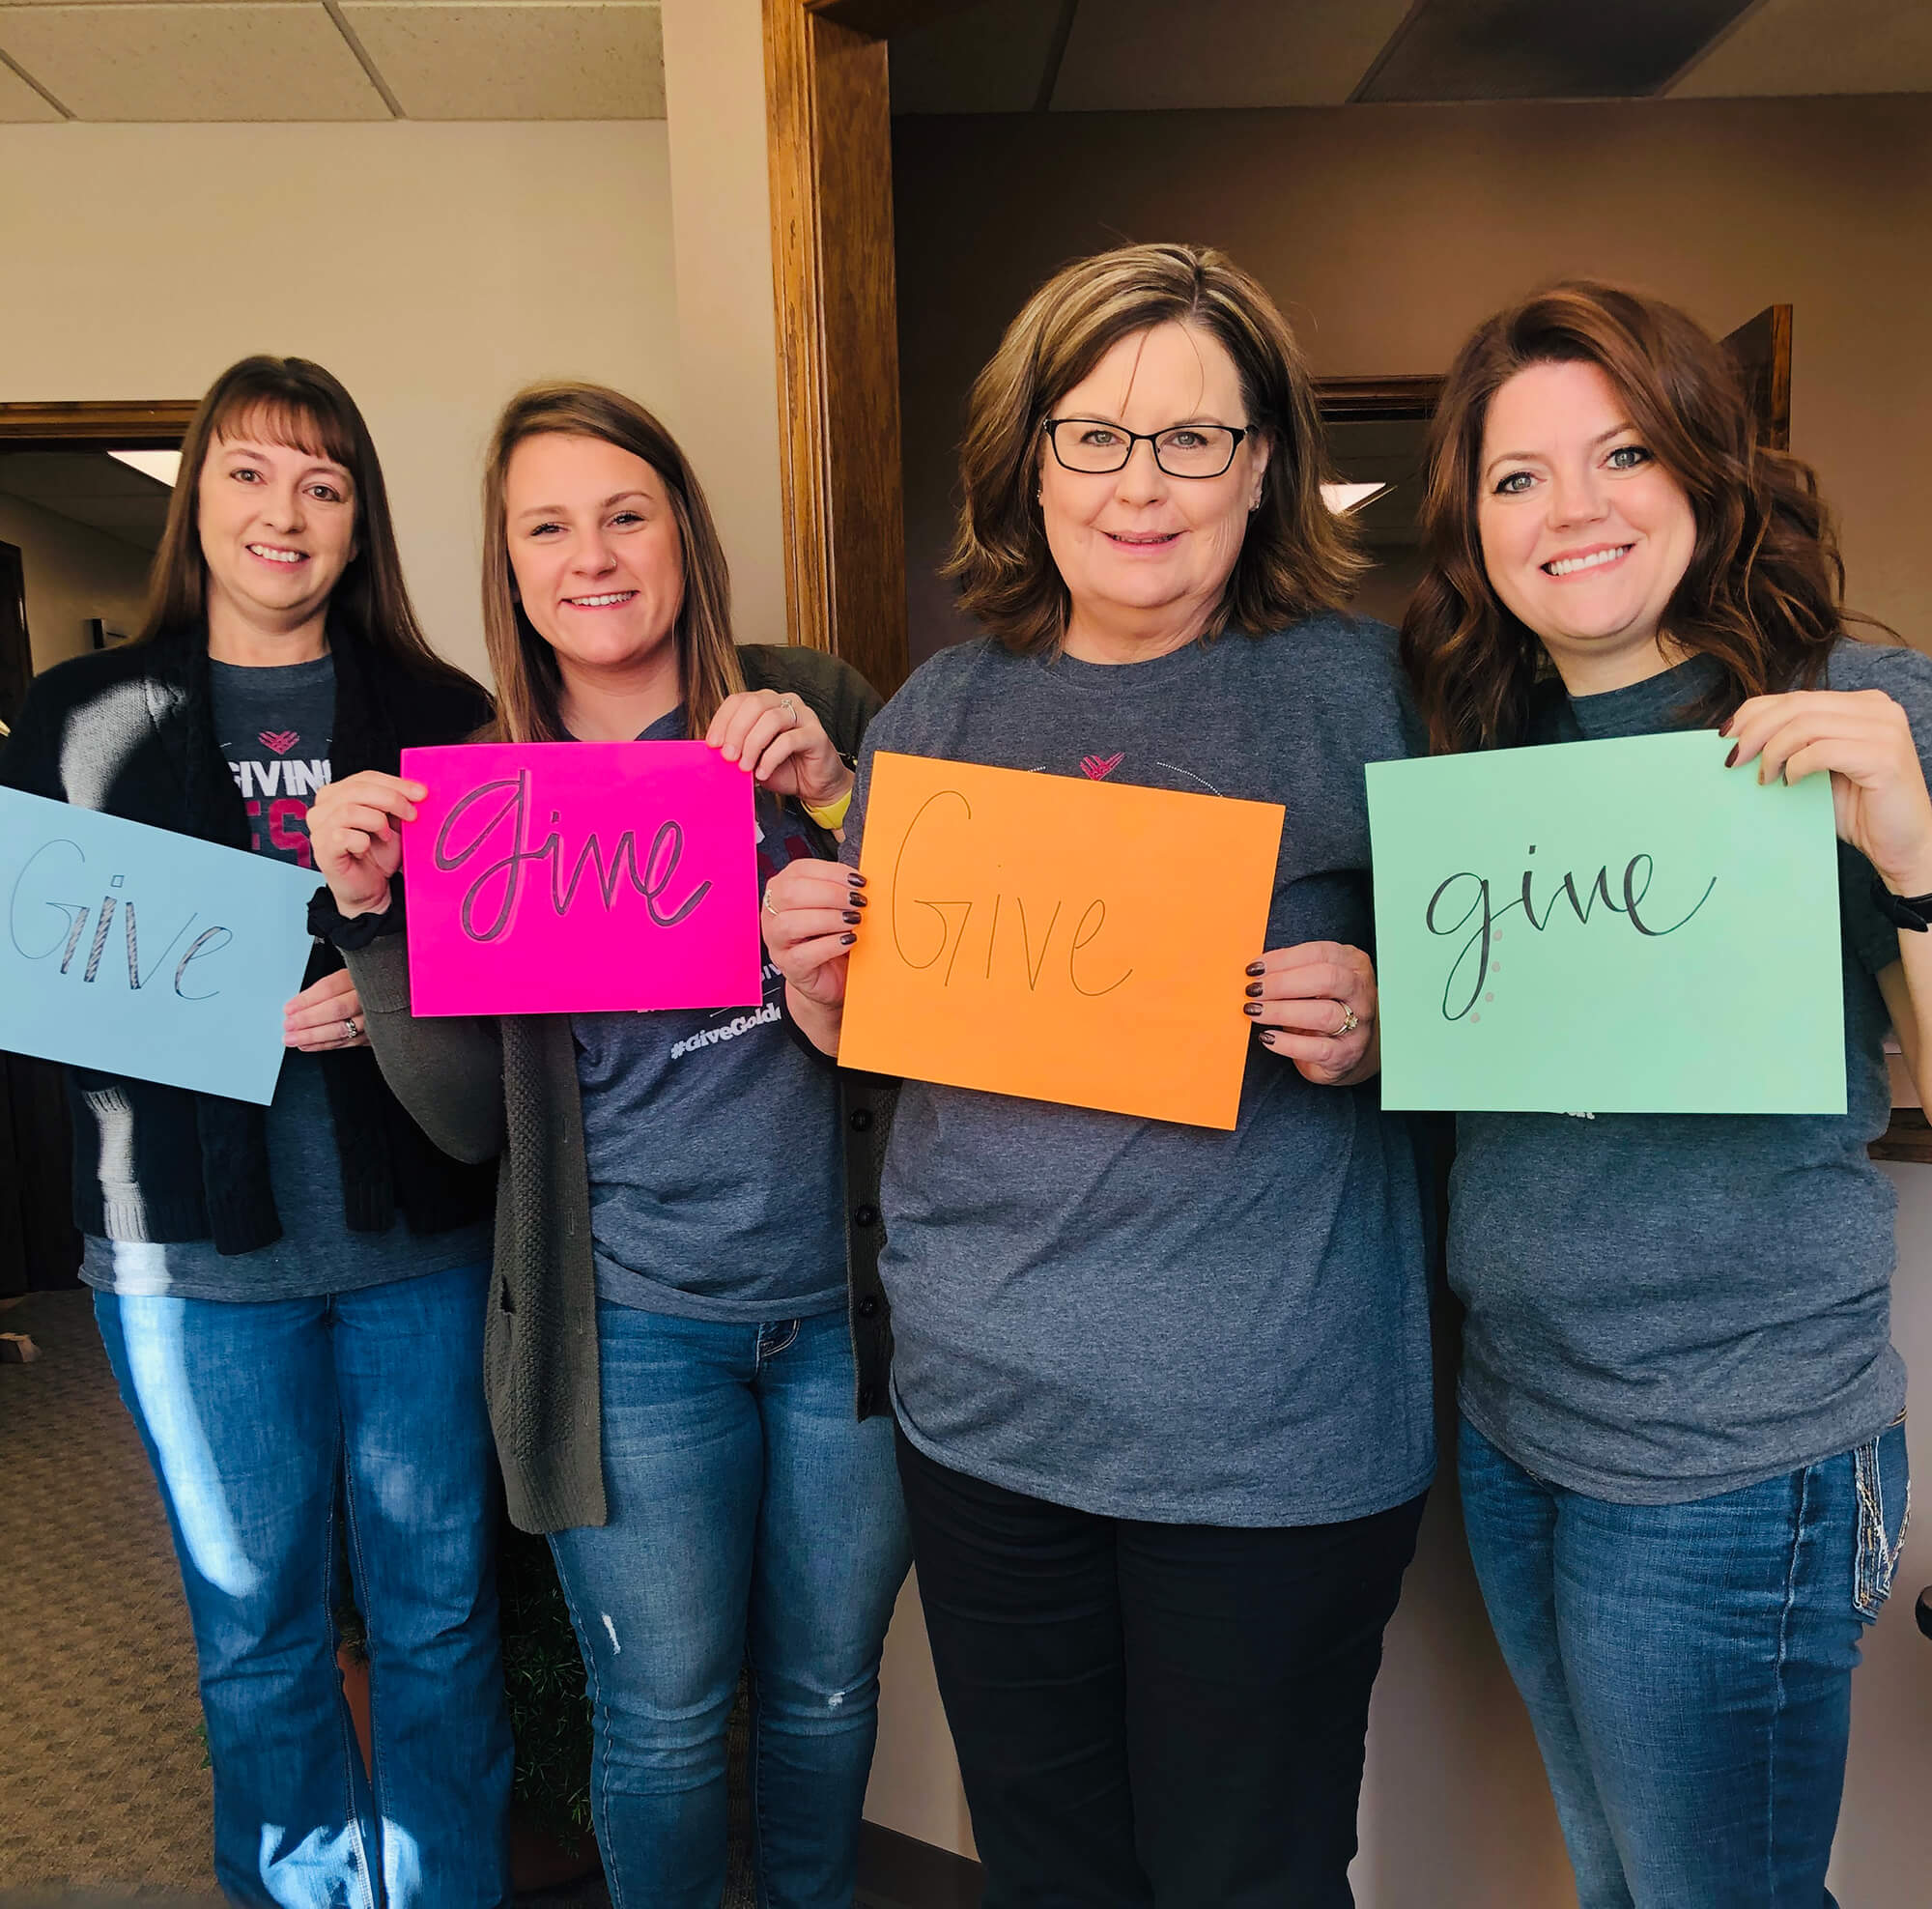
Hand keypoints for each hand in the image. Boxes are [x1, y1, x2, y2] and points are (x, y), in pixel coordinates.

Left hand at [284, 968, 369, 1050]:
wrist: (400, 992)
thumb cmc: (370, 982)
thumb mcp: (353, 972)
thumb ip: (329, 985)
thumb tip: (298, 1003)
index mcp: (363, 976)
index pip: (330, 988)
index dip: (307, 999)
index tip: (289, 1008)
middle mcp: (371, 997)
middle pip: (336, 1010)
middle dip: (308, 1020)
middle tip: (288, 1026)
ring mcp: (375, 1018)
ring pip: (342, 1029)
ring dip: (313, 1036)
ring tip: (293, 1039)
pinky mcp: (375, 1034)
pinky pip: (348, 1042)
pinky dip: (325, 1046)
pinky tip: (308, 1045)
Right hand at [308, 771, 423, 917]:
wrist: (371, 888)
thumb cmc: (378, 854)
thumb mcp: (394, 823)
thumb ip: (398, 804)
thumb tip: (417, 790)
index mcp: (338, 794)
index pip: (366, 777)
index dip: (395, 783)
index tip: (421, 793)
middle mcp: (323, 808)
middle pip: (357, 790)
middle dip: (391, 799)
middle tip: (412, 814)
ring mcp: (319, 828)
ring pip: (348, 810)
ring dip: (376, 821)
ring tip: (386, 836)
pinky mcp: (322, 849)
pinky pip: (342, 836)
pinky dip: (362, 841)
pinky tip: (367, 848)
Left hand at [706, 689, 851, 807]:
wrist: (814, 785)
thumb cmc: (784, 768)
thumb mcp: (753, 757)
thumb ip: (737, 748)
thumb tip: (714, 750)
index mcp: (766, 703)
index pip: (738, 700)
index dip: (722, 720)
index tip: (712, 743)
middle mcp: (785, 703)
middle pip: (754, 705)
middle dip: (736, 731)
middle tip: (728, 756)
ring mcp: (803, 716)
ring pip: (772, 719)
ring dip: (753, 745)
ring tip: (745, 767)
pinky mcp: (817, 734)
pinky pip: (789, 740)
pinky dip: (771, 758)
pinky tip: (763, 773)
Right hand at [761, 857, 866, 1010]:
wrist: (831, 976)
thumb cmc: (832, 936)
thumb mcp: (836, 907)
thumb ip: (843, 891)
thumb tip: (863, 882)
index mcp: (783, 888)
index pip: (799, 870)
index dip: (832, 872)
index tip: (858, 881)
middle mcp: (773, 912)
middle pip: (790, 893)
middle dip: (830, 894)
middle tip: (857, 901)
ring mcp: (776, 941)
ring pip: (789, 923)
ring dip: (828, 919)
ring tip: (853, 921)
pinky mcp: (788, 966)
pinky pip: (802, 955)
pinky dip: (829, 945)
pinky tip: (848, 940)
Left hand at [1243, 941, 1378, 1085]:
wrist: (1346, 1051)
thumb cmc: (1323, 1006)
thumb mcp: (1314, 982)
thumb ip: (1292, 971)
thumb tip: (1254, 971)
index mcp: (1353, 964)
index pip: (1319, 953)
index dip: (1283, 959)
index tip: (1255, 969)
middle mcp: (1361, 992)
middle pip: (1327, 978)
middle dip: (1283, 983)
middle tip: (1254, 990)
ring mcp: (1358, 1025)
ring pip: (1323, 1013)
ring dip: (1281, 1011)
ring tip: (1254, 1011)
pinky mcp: (1346, 1054)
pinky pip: (1317, 1048)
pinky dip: (1288, 1043)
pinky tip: (1267, 1037)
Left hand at [1726, 689, 1931, 894]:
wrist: (1903, 846)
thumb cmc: (1858, 809)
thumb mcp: (1819, 769)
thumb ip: (1793, 747)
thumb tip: (1737, 742)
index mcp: (1861, 705)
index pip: (1795, 697)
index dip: (1753, 713)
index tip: (1725, 737)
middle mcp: (1877, 709)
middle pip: (1796, 706)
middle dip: (1754, 731)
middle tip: (1733, 760)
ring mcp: (1884, 730)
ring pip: (1805, 725)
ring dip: (1773, 751)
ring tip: (1764, 778)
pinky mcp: (1884, 756)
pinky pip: (1822, 751)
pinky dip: (1797, 766)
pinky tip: (1790, 783)